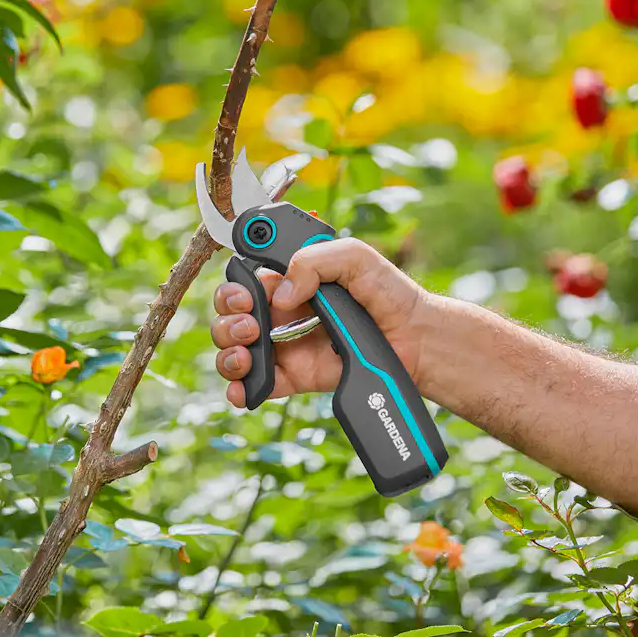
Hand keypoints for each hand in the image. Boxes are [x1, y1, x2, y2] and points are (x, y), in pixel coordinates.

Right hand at [211, 238, 431, 406]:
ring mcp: (287, 346)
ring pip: (237, 349)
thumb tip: (281, 295)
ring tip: (249, 349)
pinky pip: (259, 385)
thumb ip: (312, 261)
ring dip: (229, 350)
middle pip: (233, 315)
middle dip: (228, 317)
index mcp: (292, 280)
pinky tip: (245, 385)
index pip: (247, 280)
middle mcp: (283, 312)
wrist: (416, 338)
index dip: (236, 285)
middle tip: (251, 321)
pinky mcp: (297, 377)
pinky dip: (242, 388)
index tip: (245, 291)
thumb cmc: (389, 293)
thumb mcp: (353, 257)